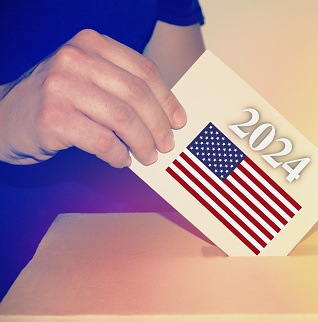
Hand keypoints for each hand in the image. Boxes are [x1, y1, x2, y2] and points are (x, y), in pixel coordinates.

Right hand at [0, 29, 185, 167]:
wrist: (4, 115)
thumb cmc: (57, 100)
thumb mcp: (88, 79)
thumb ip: (122, 87)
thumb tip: (168, 115)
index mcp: (91, 43)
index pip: (144, 70)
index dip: (167, 99)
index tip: (178, 120)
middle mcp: (75, 59)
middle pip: (137, 95)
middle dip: (159, 125)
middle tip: (166, 144)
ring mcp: (61, 87)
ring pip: (123, 119)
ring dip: (143, 143)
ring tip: (148, 156)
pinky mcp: (52, 117)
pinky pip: (103, 141)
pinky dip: (119, 155)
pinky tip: (121, 159)